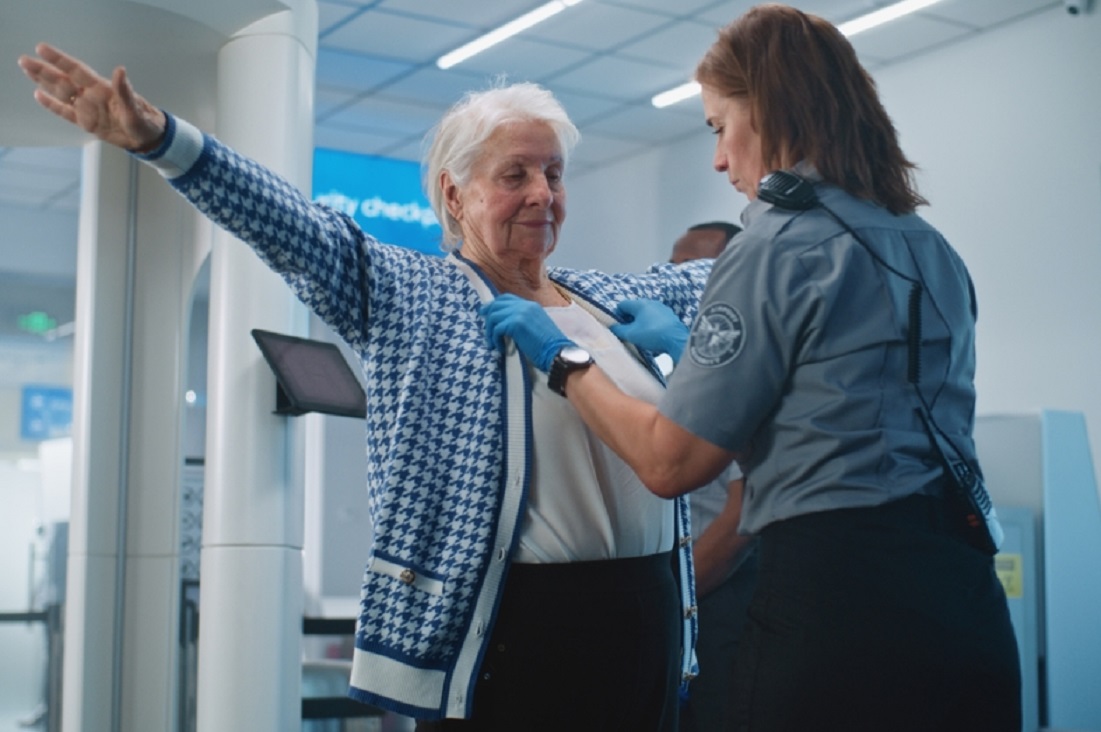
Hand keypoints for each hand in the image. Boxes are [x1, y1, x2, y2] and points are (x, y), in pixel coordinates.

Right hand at [17, 43, 166, 152]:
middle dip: (44, 70)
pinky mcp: (87, 122)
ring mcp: (88, 108)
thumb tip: (120, 70)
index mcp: (102, 89)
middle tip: (24, 60)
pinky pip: (66, 112)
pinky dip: (53, 105)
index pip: (76, 71)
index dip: (60, 60)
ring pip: (61, 93)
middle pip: (63, 80)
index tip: (42, 49)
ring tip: (27, 70)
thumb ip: (125, 91)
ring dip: (44, 82)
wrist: (148, 138)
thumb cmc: (145, 122)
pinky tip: (39, 95)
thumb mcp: (135, 108)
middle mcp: (91, 96)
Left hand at [480, 294, 574, 371]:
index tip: (486, 314)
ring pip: (493, 316)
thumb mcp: (536, 327)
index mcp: (530, 305)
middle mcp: (525, 305)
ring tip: (493, 344)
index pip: (506, 298)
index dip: (494, 305)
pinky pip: (497, 329)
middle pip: (497, 305)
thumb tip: (506, 325)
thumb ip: (523, 321)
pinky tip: (500, 348)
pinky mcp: (516, 324)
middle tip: (485, 331)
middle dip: (487, 317)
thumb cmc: (548, 346)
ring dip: (490, 332)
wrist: (557, 352)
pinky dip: (495, 339)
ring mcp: (520, 313)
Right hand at [610, 299, 688, 362]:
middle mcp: (651, 303)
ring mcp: (662, 309)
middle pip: (634, 310)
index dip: (617, 316)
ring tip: (641, 337)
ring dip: (641, 325)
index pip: (622, 305)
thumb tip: (612, 327)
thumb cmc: (652, 334)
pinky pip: (656, 321)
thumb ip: (619, 330)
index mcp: (640, 304)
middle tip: (629, 333)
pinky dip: (652, 328)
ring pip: (646, 316)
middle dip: (629, 321)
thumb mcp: (631, 334)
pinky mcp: (671, 317)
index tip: (619, 327)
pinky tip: (653, 338)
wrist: (677, 340)